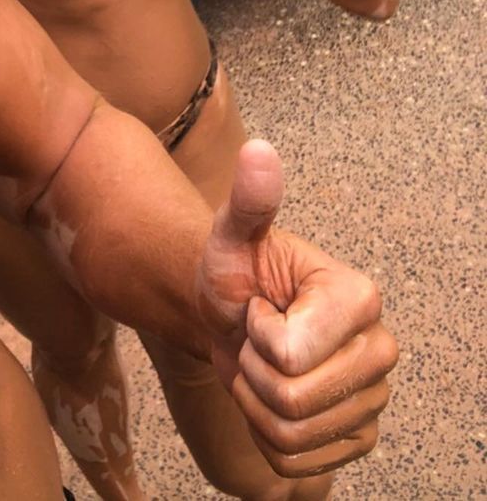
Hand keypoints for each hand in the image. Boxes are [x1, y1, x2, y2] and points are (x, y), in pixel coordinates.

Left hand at [198, 140, 397, 478]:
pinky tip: (269, 399)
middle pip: (292, 401)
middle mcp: (381, 350)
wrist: (232, 316)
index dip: (256, 335)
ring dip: (255, 405)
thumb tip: (259, 151)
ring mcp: (374, 399)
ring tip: (260, 365)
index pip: (289, 355)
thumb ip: (248, 199)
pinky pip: (297, 462)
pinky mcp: (357, 436)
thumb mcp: (231, 235)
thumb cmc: (234, 272)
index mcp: (359, 299)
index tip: (259, 307)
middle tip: (254, 339)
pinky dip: (266, 436)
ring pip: (292, 434)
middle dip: (252, 372)